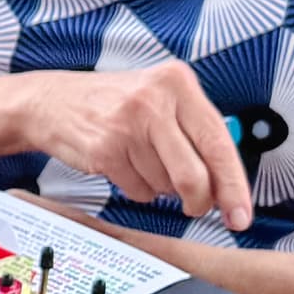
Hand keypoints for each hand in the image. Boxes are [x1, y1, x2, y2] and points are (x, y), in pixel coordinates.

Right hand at [26, 61, 253, 230]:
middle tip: (197, 207)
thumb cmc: (113, 103)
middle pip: (194, 175)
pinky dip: (138, 189)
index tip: (241, 212)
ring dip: (161, 188)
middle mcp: (153, 100)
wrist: (52, 102)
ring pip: (166, 186)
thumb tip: (228, 181)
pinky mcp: (105, 150)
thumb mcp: (159, 97)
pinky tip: (126, 166)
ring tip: (143, 162)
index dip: (234, 185)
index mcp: (176, 82)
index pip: (218, 142)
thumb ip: (196, 130)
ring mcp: (127, 125)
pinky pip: (139, 191)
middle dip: (199, 200)